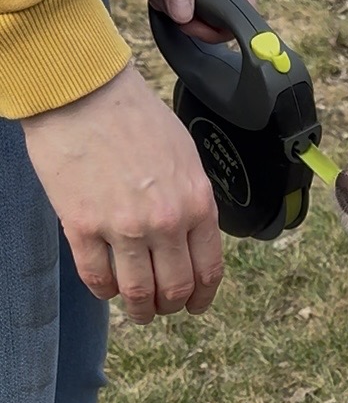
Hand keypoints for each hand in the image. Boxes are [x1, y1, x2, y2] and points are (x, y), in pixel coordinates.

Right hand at [23, 65, 222, 321]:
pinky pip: (97, 277)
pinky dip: (104, 291)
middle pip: (174, 289)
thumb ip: (192, 200)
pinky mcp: (83, 226)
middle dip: (169, 306)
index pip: (208, 269)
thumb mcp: (185, 156)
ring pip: (137, 292)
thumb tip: (193, 237)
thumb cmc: (134, 116)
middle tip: (160, 308)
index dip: (202, 296)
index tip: (195, 306)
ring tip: (136, 311)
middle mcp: (165, 222)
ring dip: (138, 309)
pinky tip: (105, 289)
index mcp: (197, 204)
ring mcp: (123, 227)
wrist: (84, 92)